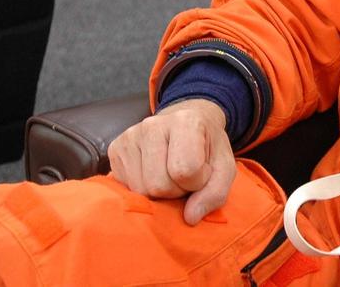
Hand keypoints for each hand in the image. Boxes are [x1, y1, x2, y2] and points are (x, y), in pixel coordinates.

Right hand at [108, 98, 235, 224]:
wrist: (186, 125)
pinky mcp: (115, 149)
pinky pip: (125, 188)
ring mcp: (130, 136)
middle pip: (159, 185)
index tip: (202, 171)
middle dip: (176, 190)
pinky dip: (143, 189)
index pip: (186, 171)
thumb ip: (215, 192)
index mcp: (186, 121)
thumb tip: (190, 217)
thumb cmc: (206, 148)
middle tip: (184, 176)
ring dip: (159, 192)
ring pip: (140, 190)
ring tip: (168, 174)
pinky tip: (152, 173)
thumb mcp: (224, 166)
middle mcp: (153, 125)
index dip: (198, 181)